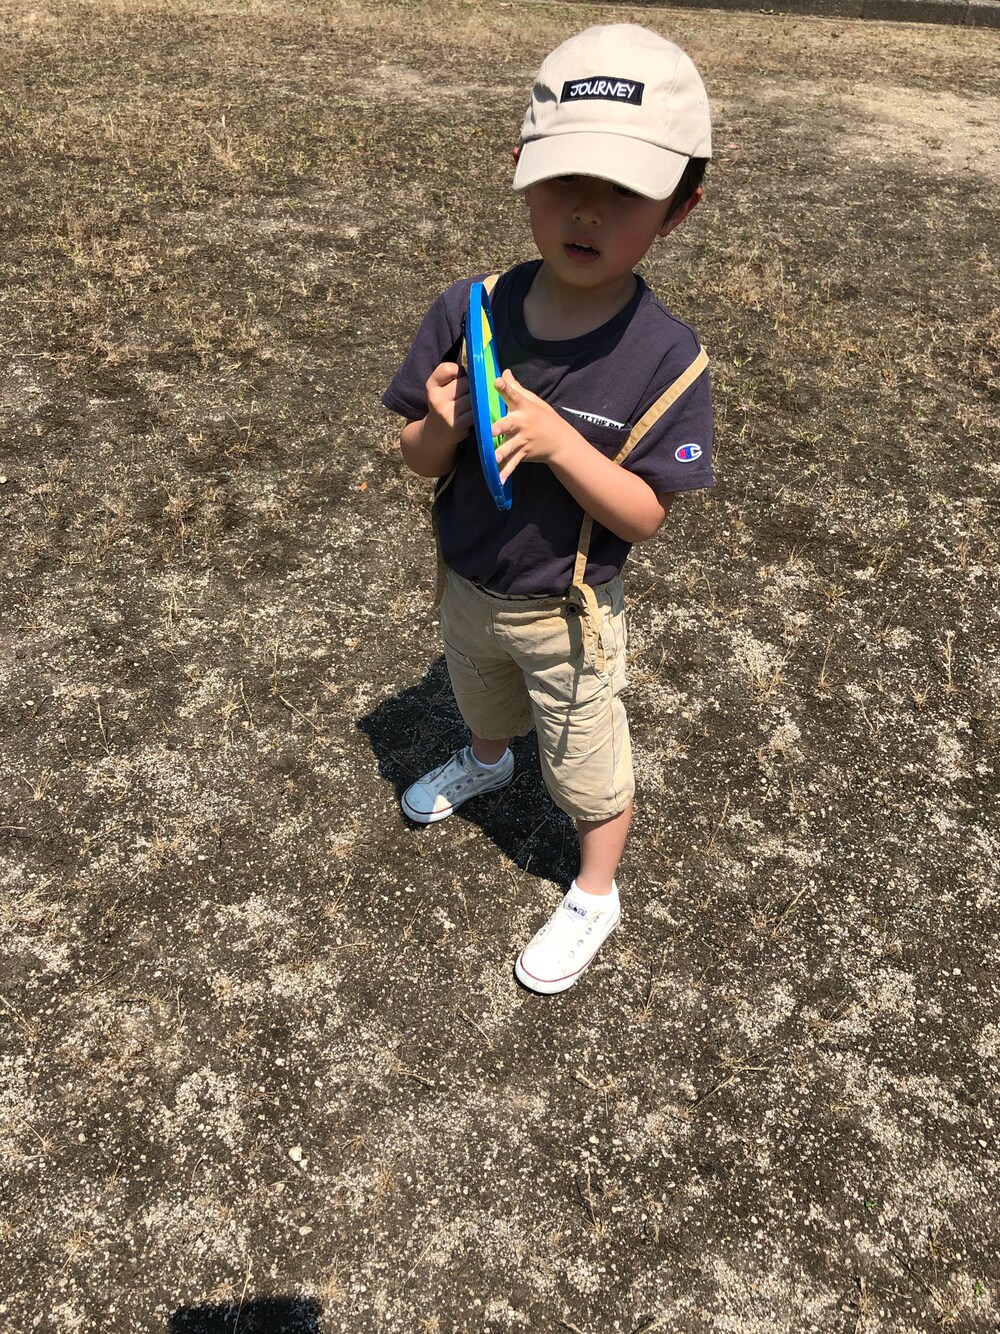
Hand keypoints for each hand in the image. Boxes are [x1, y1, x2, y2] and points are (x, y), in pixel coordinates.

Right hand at [424, 361, 471, 447]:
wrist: (436, 434)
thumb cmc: (444, 405)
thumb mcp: (439, 388)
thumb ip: (451, 375)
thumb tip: (475, 369)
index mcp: (431, 386)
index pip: (448, 368)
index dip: (459, 371)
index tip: (459, 378)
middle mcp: (436, 398)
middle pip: (465, 382)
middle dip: (472, 385)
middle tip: (469, 393)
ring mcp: (446, 412)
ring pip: (473, 396)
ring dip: (477, 398)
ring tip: (473, 403)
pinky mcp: (457, 425)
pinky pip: (476, 411)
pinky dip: (480, 410)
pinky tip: (477, 412)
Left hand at [492, 368, 582, 482]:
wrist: (561, 442)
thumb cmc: (544, 417)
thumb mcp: (533, 400)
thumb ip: (515, 388)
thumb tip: (503, 372)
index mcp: (524, 407)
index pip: (513, 395)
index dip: (505, 388)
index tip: (497, 382)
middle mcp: (522, 423)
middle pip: (509, 424)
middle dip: (500, 427)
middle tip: (491, 431)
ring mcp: (523, 440)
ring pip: (510, 446)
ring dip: (501, 453)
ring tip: (492, 459)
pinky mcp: (524, 453)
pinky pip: (513, 463)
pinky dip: (506, 472)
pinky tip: (498, 480)